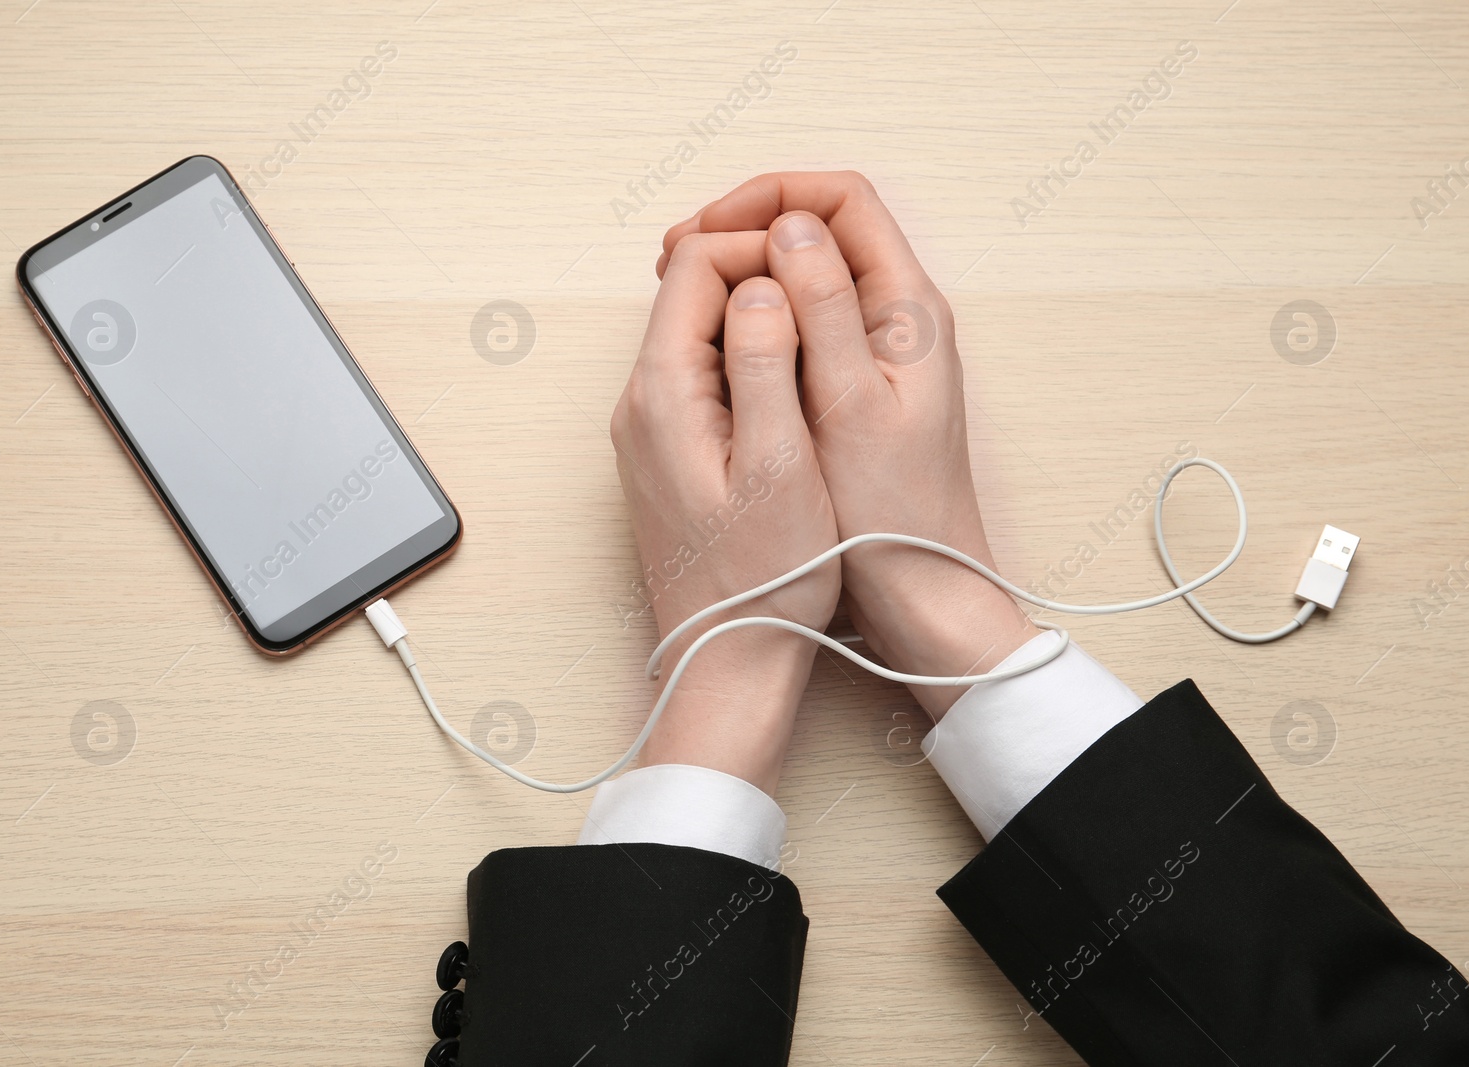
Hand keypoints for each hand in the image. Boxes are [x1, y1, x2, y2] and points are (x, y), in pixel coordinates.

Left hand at [612, 231, 839, 792]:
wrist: (727, 658)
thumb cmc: (764, 577)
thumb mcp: (781, 464)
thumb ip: (764, 364)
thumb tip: (762, 283)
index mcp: (663, 392)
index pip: (696, 264)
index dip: (761, 246)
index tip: (818, 266)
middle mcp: (641, 401)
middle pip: (690, 289)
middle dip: (759, 270)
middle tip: (827, 286)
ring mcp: (649, 427)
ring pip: (699, 329)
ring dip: (757, 314)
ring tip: (821, 331)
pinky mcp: (667, 451)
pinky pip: (703, 371)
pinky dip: (748, 355)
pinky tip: (795, 381)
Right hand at [661, 172, 1038, 718]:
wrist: (922, 591)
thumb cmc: (894, 515)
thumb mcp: (851, 406)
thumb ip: (825, 310)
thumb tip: (792, 228)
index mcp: (908, 308)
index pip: (843, 201)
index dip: (769, 198)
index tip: (706, 230)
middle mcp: (896, 317)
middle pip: (819, 230)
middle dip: (745, 227)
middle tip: (674, 258)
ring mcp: (874, 350)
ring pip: (805, 275)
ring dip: (744, 270)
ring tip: (681, 293)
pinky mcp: (853, 384)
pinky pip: (800, 321)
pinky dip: (754, 314)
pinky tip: (713, 340)